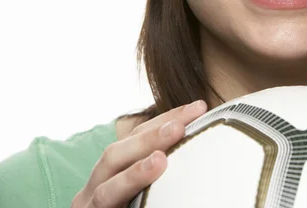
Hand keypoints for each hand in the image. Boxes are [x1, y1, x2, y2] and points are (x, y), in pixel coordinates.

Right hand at [71, 100, 207, 207]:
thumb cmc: (133, 205)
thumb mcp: (148, 189)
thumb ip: (167, 171)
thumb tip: (210, 150)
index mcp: (112, 171)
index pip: (137, 137)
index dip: (164, 118)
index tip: (198, 108)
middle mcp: (96, 187)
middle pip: (117, 154)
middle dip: (150, 136)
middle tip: (182, 125)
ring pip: (107, 188)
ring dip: (135, 172)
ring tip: (160, 160)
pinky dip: (125, 196)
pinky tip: (145, 195)